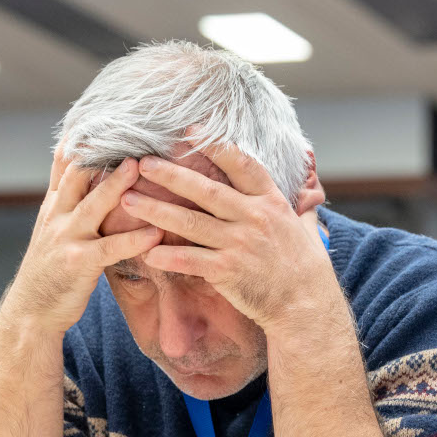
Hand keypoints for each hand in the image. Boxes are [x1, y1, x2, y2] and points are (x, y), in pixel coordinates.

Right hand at [3, 148, 162, 336]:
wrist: (31, 311)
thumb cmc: (52, 269)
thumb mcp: (55, 229)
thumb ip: (72, 203)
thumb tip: (90, 176)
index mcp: (53, 206)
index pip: (64, 163)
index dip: (80, 139)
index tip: (100, 114)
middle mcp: (56, 216)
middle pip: (77, 175)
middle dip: (101, 152)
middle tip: (128, 130)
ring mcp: (65, 238)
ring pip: (93, 205)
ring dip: (118, 185)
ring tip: (140, 167)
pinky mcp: (78, 263)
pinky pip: (110, 248)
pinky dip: (134, 240)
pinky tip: (155, 233)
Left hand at [123, 132, 337, 333]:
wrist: (306, 305)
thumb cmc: (306, 266)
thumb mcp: (305, 226)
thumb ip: (299, 203)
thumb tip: (308, 183)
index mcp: (271, 202)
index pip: (242, 166)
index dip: (216, 147)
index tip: (191, 131)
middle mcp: (254, 218)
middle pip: (206, 191)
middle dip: (171, 175)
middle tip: (142, 163)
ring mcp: (240, 245)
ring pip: (191, 223)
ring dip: (157, 210)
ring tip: (128, 201)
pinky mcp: (228, 271)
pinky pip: (191, 260)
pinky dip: (168, 257)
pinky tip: (146, 252)